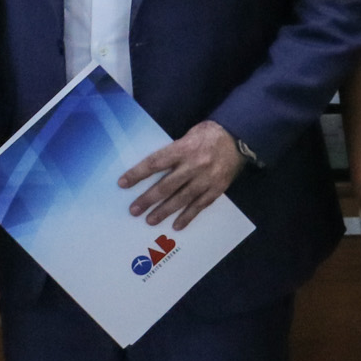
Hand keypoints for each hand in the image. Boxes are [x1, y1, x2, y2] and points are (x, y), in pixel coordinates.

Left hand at [121, 120, 244, 228]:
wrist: (237, 138)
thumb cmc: (207, 135)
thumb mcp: (187, 136)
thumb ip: (172, 152)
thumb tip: (152, 168)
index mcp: (183, 149)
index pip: (155, 163)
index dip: (138, 174)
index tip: (123, 183)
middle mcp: (194, 165)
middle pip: (166, 185)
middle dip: (148, 199)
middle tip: (134, 210)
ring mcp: (206, 179)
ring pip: (182, 199)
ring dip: (164, 211)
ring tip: (150, 220)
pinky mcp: (216, 189)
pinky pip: (200, 206)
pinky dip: (187, 216)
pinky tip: (176, 225)